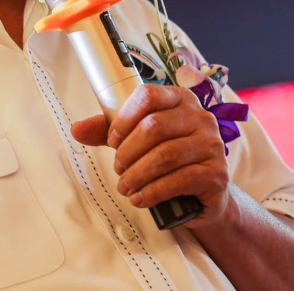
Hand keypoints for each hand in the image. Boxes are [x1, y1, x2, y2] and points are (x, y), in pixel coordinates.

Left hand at [71, 83, 229, 226]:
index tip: (113, 140)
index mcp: (179, 100)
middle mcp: (200, 118)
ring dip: (137, 174)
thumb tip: (77, 129)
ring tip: (125, 186)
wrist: (202, 194)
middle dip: (127, 151)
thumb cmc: (166, 159)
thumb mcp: (136, 140)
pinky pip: (179, 180)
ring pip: (165, 155)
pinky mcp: (216, 174)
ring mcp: (212, 145)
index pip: (148, 95)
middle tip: (118, 168)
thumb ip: (108, 131)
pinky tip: (140, 198)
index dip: (124, 117)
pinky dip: (153, 191)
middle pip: (154, 127)